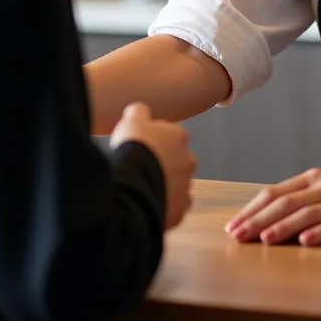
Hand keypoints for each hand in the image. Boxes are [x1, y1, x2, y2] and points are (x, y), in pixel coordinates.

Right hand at [110, 103, 196, 228]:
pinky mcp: (180, 209)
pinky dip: (163, 207)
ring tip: (142, 189)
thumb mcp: (131, 121)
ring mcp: (186, 186)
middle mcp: (188, 160)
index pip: (170, 136)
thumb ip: (139, 112)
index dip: (154, 142)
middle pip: (177, 161)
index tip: (141, 148)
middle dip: (164, 165)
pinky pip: (173, 207)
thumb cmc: (134, 150)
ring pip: (177, 185)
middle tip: (143, 169)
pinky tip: (147, 204)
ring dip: (164, 186)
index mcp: (179, 137)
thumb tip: (139, 110)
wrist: (133, 185)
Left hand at [224, 168, 320, 246]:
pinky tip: (306, 242)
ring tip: (264, 239)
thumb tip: (263, 223)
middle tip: (238, 236)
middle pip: (286, 202)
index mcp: (312, 179)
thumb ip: (300, 204)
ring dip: (284, 226)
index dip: (252, 210)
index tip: (232, 226)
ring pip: (308, 212)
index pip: (274, 193)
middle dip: (259, 219)